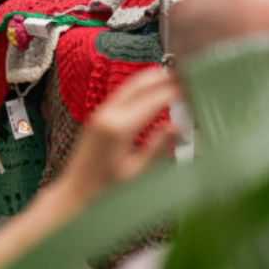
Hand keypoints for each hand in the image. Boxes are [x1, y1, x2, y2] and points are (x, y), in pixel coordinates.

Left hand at [49, 67, 178, 208]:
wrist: (75, 193)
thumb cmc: (105, 189)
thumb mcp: (136, 170)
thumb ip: (158, 146)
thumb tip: (178, 126)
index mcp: (119, 128)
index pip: (154, 100)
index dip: (175, 92)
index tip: (192, 89)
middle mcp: (108, 114)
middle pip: (140, 84)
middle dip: (164, 77)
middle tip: (185, 76)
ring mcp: (101, 112)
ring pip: (130, 85)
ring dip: (151, 80)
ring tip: (173, 79)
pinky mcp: (98, 115)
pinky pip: (123, 93)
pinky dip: (140, 88)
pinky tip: (152, 91)